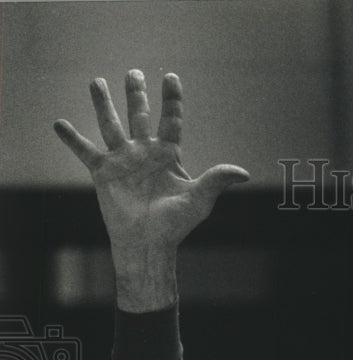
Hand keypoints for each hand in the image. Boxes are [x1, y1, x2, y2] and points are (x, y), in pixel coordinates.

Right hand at [54, 70, 248, 311]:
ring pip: (110, 124)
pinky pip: (84, 151)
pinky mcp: (103, 173)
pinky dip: (71, 138)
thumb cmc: (175, 226)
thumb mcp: (199, 199)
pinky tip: (58, 123)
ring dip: (103, 103)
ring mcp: (123, 160)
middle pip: (139, 116)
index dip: (172, 99)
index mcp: (168, 156)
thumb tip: (244, 173)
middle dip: (136, 95)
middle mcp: (144, 153)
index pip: (171, 120)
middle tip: (133, 73)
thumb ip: (217, 180)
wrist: (147, 244)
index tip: (171, 77)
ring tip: (97, 81)